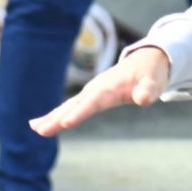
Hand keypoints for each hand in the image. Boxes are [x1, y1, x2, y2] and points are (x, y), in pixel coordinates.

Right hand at [30, 46, 172, 136]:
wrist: (146, 59)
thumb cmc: (151, 73)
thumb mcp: (155, 81)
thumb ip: (149, 89)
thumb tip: (143, 98)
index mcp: (110, 87)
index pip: (93, 102)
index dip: (80, 112)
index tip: (66, 122)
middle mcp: (96, 89)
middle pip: (74, 105)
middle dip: (57, 117)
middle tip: (41, 130)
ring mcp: (91, 91)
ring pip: (68, 106)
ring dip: (52, 117)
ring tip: (36, 129)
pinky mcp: (89, 96)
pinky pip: (69, 106)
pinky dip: (55, 115)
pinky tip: (39, 124)